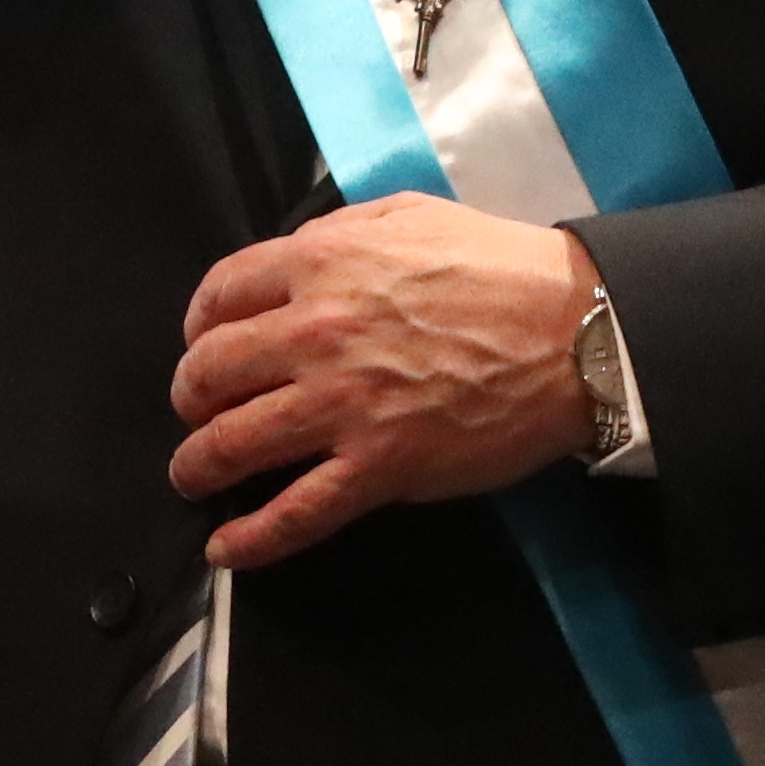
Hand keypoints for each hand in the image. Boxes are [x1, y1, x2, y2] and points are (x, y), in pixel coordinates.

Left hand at [168, 194, 601, 567]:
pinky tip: (226, 548)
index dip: (199, 325)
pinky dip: (251, 538)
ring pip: (232, 444)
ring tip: (193, 476)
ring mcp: (342, 406)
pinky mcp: (378, 467)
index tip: (202, 342)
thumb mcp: (408, 216)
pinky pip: (296, 512)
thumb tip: (297, 258)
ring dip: (197, 466)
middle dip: (191, 397)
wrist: (573, 332)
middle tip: (198, 410)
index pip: (219, 295)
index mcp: (320, 264)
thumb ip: (339, 234)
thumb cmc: (499, 267)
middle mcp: (314, 334)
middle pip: (209, 372)